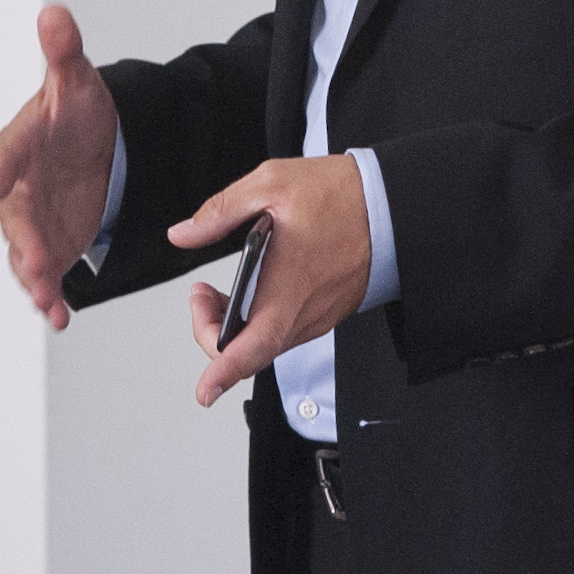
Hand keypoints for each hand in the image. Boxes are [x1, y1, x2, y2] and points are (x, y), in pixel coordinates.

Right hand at [0, 5, 120, 330]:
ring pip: (25, 253)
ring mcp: (32, 220)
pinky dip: (51, 296)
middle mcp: (17, 187)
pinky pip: (44, 274)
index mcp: (20, 144)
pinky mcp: (48, 245)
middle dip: (23, 242)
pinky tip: (60, 316)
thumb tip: (54, 13)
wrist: (90, 143)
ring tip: (48, 299)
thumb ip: (63, 52)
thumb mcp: (76, 80)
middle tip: (35, 263)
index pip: (5, 155)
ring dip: (34, 278)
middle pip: (15, 217)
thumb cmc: (73, 112)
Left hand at [171, 156, 371, 408]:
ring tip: (219, 290)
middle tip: (201, 294)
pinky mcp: (327, 312)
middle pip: (251, 349)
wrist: (389, 203)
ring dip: (235, 325)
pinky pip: (286, 329)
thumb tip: (183, 234)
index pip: (254, 346)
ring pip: (267, 340)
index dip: (224, 372)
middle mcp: (306, 311)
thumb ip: (221, 212)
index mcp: (289, 285)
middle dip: (212, 329)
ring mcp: (319, 315)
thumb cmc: (339, 195)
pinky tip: (253, 289)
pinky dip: (259, 319)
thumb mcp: (270, 184)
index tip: (205, 390)